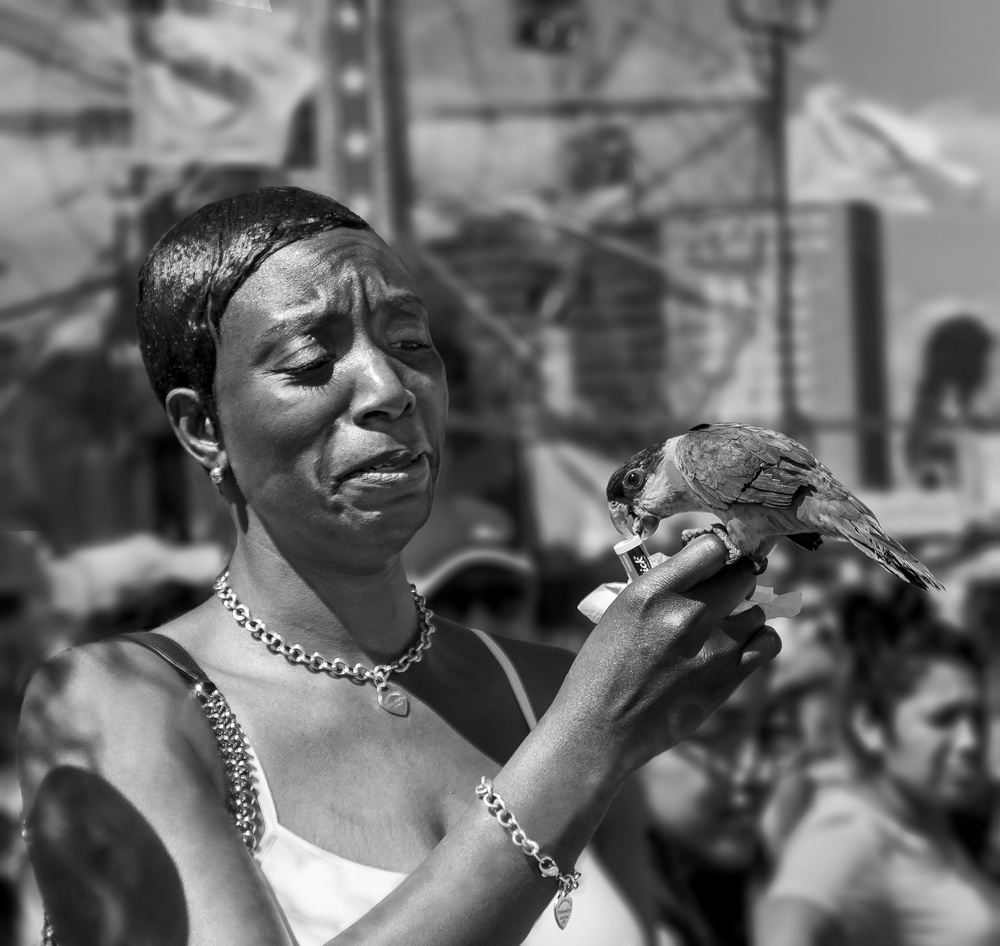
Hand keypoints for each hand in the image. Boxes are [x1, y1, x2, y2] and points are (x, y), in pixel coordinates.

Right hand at [562, 534, 780, 772]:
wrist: (600, 728)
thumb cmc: (604, 666)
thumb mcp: (622, 610)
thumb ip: (664, 586)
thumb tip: (705, 570)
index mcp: (653, 590)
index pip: (712, 548)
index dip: (717, 552)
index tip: (713, 561)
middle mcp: (688, 613)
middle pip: (742, 576)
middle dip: (734, 580)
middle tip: (721, 592)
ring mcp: (714, 648)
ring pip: (757, 611)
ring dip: (743, 614)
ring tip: (721, 626)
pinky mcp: (728, 679)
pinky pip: (768, 643)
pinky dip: (759, 639)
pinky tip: (741, 643)